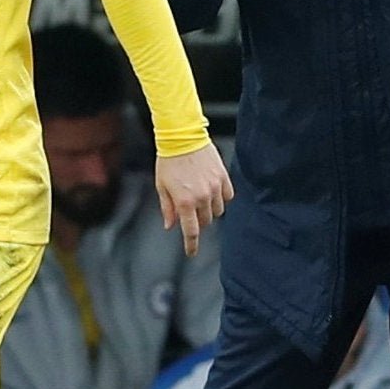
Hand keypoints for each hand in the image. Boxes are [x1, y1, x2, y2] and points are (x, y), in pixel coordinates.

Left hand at [155, 142, 233, 256]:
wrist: (182, 136)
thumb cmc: (168, 160)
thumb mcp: (161, 186)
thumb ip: (167, 207)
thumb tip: (170, 225)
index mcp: (184, 201)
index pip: (191, 231)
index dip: (191, 245)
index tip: (191, 252)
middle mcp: (202, 197)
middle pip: (205, 221)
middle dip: (197, 221)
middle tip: (190, 212)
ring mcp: (214, 187)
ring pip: (218, 211)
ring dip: (209, 210)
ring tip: (201, 199)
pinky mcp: (223, 176)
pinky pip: (228, 196)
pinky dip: (221, 198)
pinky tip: (213, 191)